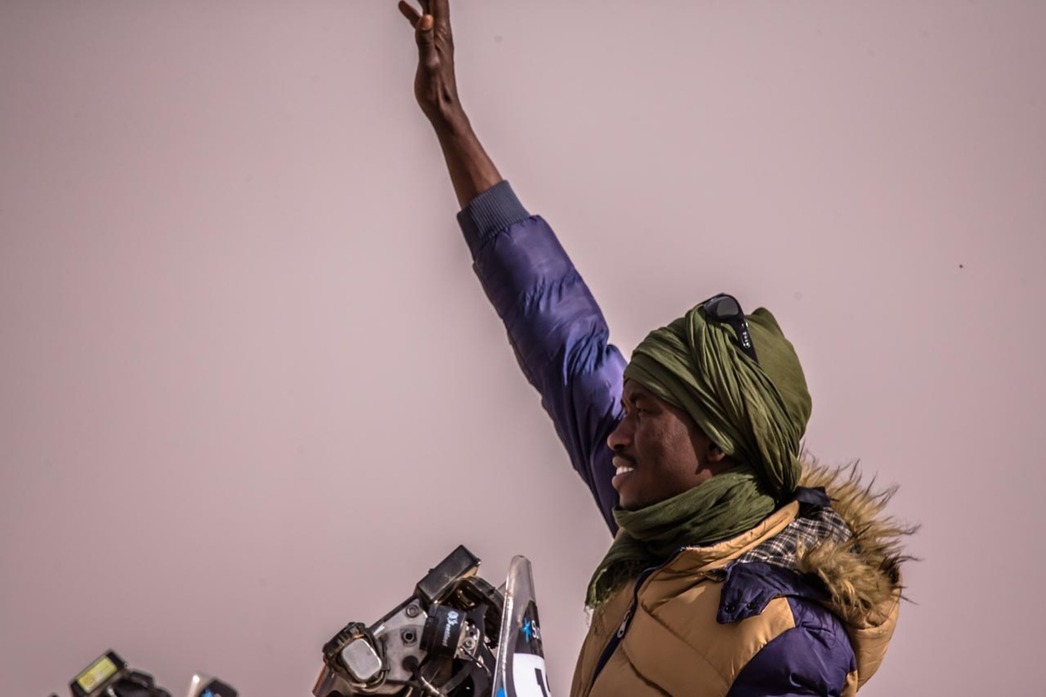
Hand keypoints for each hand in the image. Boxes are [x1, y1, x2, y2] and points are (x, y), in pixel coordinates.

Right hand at [398, 0, 464, 128]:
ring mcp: (436, 38)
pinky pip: (421, 21)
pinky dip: (413, 10)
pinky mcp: (430, 46)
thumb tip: (428, 19)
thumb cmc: (436, 90)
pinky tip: (404, 6)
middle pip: (434, 0)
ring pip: (428, 7)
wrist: (442, 108)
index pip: (437, 0)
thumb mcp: (429, 64)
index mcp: (441, 33)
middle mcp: (441, 32)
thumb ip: (426, 41)